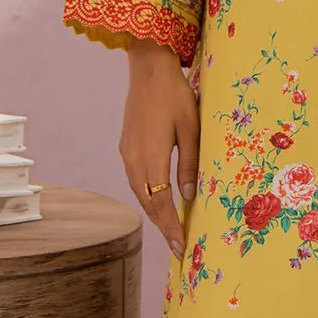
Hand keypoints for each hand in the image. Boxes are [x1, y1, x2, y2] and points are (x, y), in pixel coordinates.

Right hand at [120, 38, 199, 256]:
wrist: (148, 69)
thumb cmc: (175, 96)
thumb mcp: (191, 129)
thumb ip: (188, 164)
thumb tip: (188, 196)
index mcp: (150, 156)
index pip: (160, 202)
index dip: (170, 226)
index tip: (180, 246)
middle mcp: (134, 159)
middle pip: (147, 203)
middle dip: (162, 227)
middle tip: (177, 247)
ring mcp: (127, 153)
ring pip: (139, 193)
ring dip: (154, 213)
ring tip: (170, 230)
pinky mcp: (126, 147)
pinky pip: (136, 180)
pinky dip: (147, 197)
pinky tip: (158, 202)